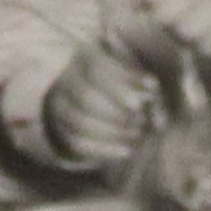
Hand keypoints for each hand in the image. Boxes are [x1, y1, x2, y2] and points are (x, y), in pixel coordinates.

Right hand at [40, 45, 159, 167]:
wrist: (93, 105)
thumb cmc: (121, 86)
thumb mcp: (133, 78)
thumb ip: (144, 82)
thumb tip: (152, 86)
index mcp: (83, 59)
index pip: (96, 68)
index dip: (118, 87)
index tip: (139, 104)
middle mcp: (65, 81)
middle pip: (84, 96)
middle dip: (115, 112)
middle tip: (140, 122)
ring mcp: (58, 108)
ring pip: (79, 122)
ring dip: (112, 132)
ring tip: (137, 134)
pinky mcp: (60, 132)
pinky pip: (77, 144)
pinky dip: (105, 150)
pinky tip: (127, 151)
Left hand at [128, 0, 210, 59]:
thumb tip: (132, 5)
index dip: (146, 5)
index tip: (149, 9)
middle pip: (164, 16)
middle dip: (165, 23)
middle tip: (177, 21)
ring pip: (184, 34)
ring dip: (186, 37)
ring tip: (200, 27)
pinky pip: (206, 48)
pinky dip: (207, 46)